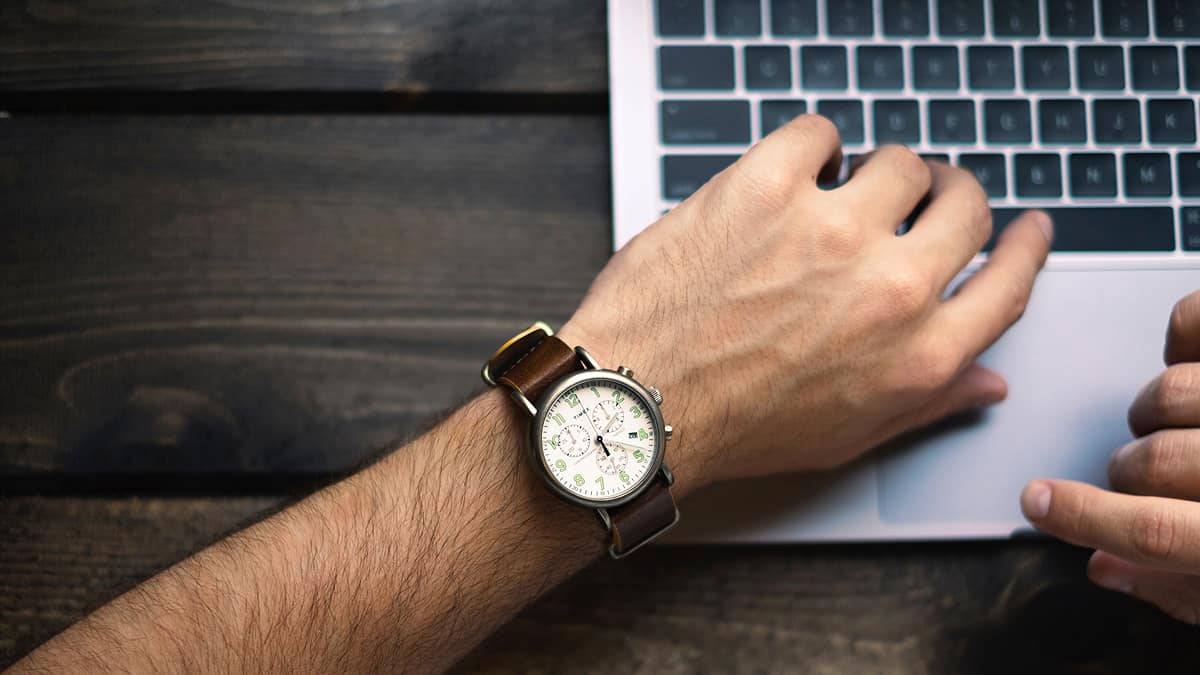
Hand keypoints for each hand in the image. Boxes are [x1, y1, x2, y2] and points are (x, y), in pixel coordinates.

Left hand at [557, 115, 1051, 488]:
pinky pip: (819, 132)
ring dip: (877, 172)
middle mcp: (889, 288)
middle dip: (950, 195)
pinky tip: (793, 172)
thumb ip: (928, 402)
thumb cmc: (732, 427)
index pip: (1010, 281)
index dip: (1025, 246)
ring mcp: (830, 231)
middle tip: (924, 196)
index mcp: (919, 353)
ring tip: (842, 191)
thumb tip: (986, 380)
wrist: (638, 404)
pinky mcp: (766, 188)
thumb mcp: (847, 435)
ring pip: (899, 161)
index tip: (1025, 227)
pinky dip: (811, 146)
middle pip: (965, 206)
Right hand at [1020, 291, 1199, 623]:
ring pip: (1169, 392)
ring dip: (1157, 410)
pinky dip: (1182, 332)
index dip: (1084, 519)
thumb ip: (1186, 589)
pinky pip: (1193, 319)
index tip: (1038, 503)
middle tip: (1144, 476)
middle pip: (1152, 461)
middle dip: (1129, 473)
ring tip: (1185, 423)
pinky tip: (1191, 358)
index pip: (1158, 531)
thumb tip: (1106, 568)